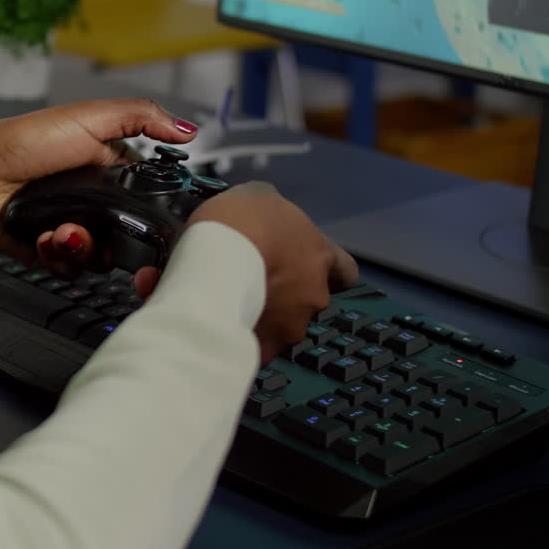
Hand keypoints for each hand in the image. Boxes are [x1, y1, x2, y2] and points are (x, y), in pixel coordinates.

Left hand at [0, 98, 197, 268]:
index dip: (151, 214)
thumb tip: (188, 130)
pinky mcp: (45, 250)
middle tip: (95, 226)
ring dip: (81, 247)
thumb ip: (141, 118)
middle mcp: (92, 204)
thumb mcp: (91, 117)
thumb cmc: (27, 140)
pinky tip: (45, 239)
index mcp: (108, 174)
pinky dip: (57, 257)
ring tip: (61, 231)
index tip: (150, 219)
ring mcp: (69, 228)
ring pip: (97, 258)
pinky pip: (66, 269)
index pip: (145, 202)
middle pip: (125, 238)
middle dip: (114, 238)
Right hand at [132, 182, 359, 364]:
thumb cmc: (241, 223)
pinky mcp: (262, 352)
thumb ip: (269, 214)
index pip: (344, 271)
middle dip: (279, 294)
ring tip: (216, 301)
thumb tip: (264, 219)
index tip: (301, 268)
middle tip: (244, 281)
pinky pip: (247, 343)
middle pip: (304, 299)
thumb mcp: (256, 197)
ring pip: (276, 324)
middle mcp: (313, 295)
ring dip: (255, 314)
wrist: (215, 265)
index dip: (325, 271)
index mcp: (318, 255)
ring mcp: (290, 328)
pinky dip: (231, 334)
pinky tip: (204, 319)